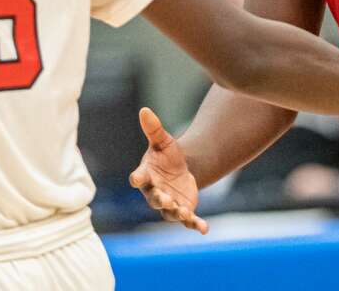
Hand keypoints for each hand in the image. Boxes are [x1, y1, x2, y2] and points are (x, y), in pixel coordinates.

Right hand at [128, 108, 208, 233]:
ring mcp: (169, 204)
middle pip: (155, 199)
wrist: (181, 169)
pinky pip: (188, 221)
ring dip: (178, 214)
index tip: (135, 178)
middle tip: (166, 200)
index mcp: (146, 175)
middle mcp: (155, 192)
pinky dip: (196, 225)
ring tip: (185, 213)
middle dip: (160, 200)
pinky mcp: (183, 210)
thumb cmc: (166, 155)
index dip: (136, 178)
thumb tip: (144, 109)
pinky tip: (204, 228)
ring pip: (171, 213)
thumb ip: (153, 128)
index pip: (139, 177)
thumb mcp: (162, 140)